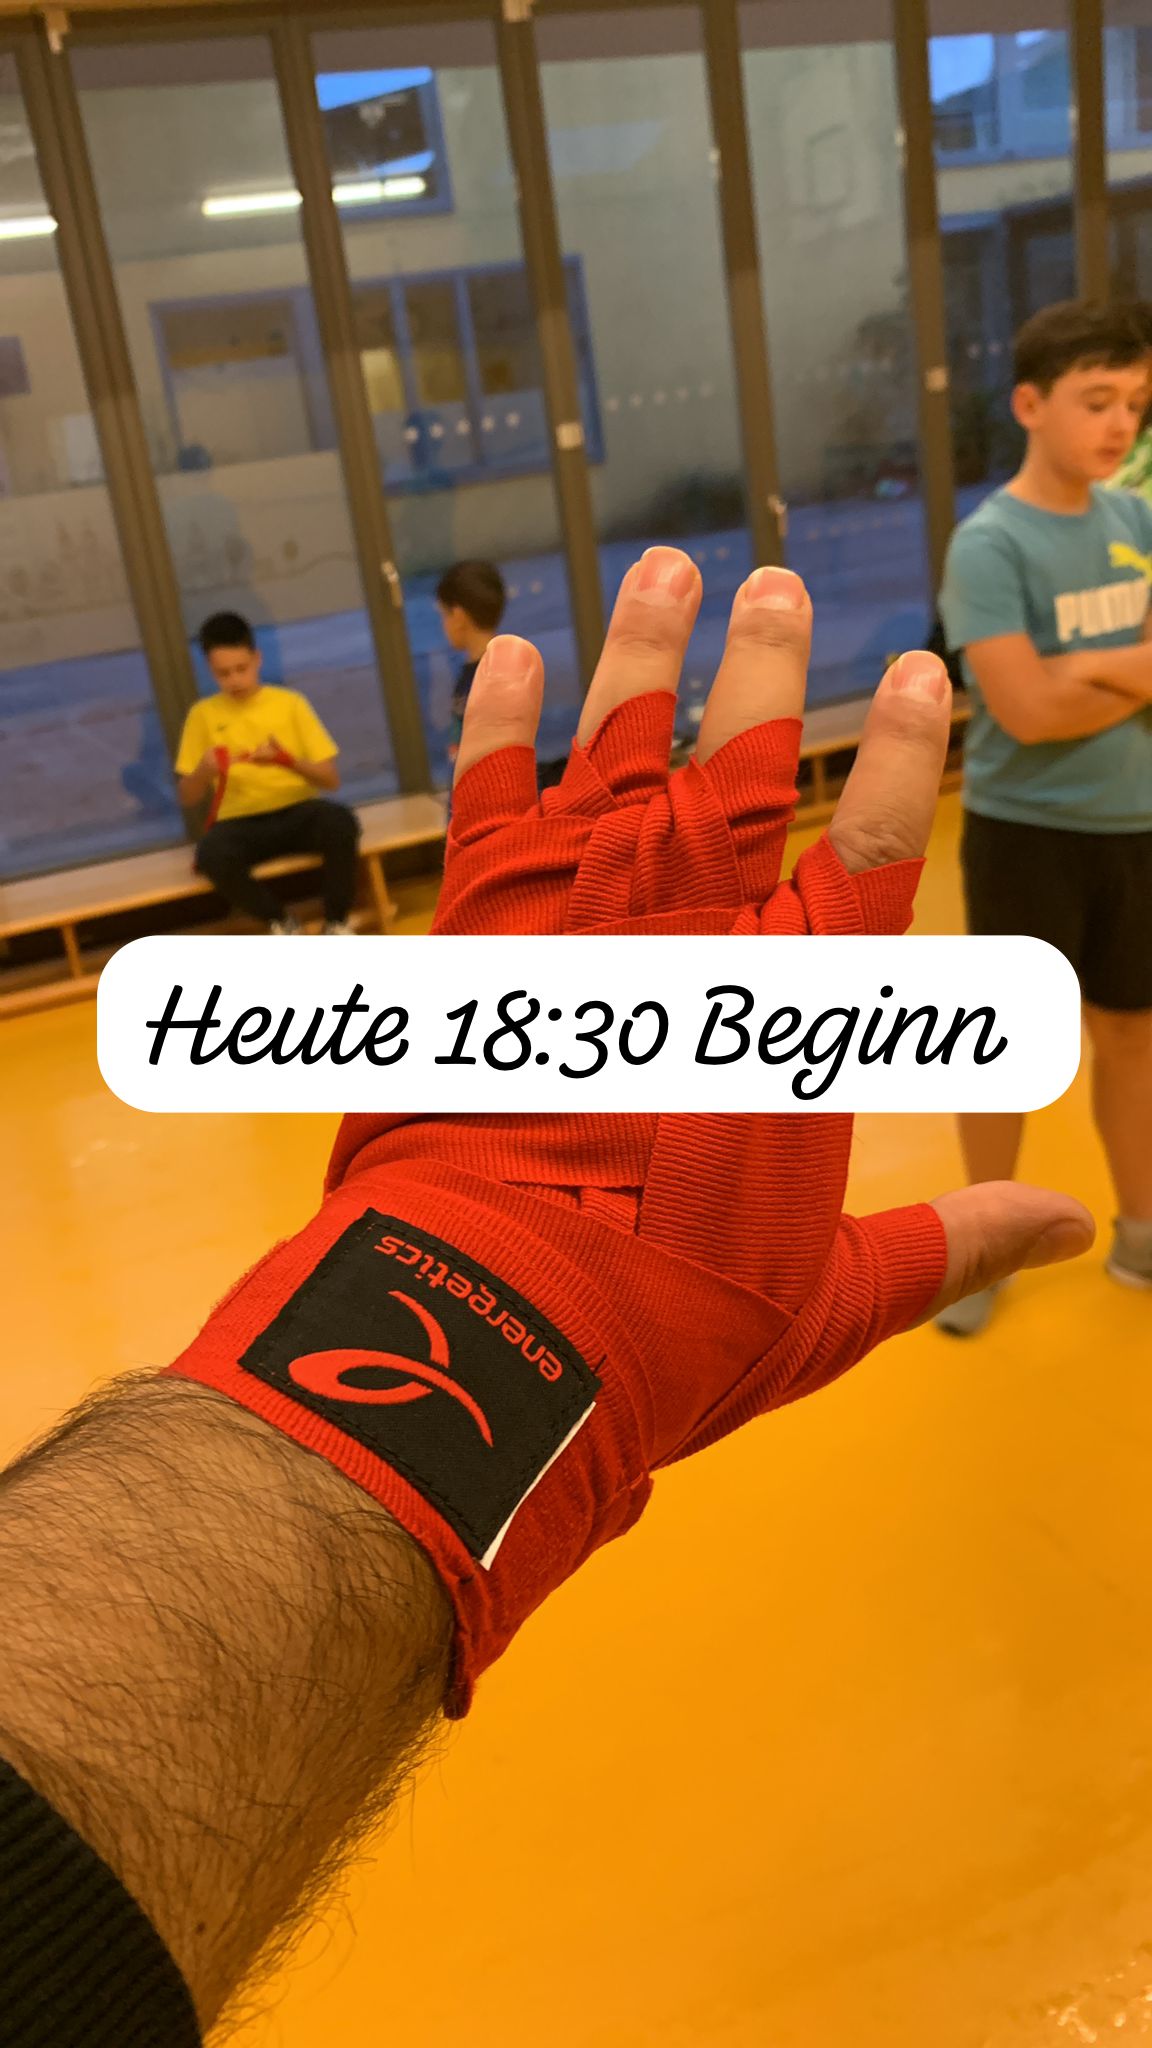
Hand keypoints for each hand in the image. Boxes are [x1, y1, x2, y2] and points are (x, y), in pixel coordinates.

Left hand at [181, 548, 1092, 1714]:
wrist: (496, 1335)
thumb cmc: (672, 1327)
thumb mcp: (835, 1299)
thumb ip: (950, 1242)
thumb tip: (1073, 1230)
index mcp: (790, 1010)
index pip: (868, 847)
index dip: (901, 755)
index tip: (923, 673)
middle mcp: (689, 937)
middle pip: (737, 770)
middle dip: (763, 672)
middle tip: (777, 586)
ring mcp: (577, 923)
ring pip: (617, 754)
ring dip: (643, 658)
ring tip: (664, 571)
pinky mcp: (476, 942)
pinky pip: (486, 804)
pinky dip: (492, 727)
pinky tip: (501, 658)